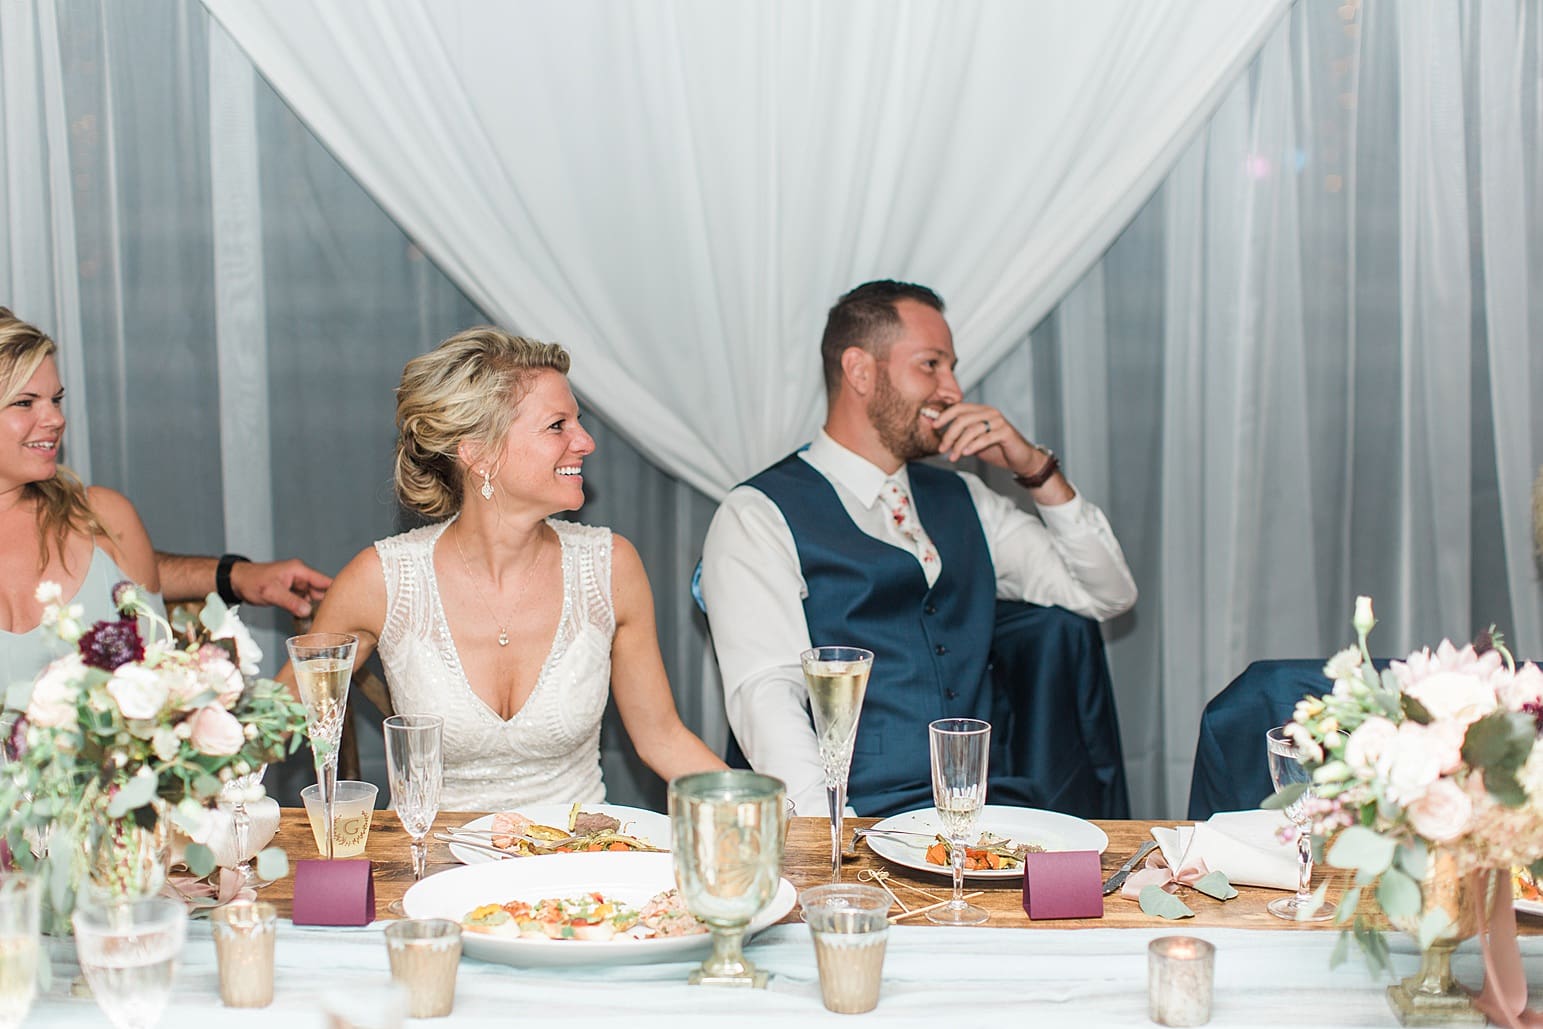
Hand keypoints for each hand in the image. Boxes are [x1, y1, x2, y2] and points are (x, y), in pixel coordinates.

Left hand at [229, 558, 332, 617]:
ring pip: (313, 597)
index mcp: (299, 571)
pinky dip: (306, 609)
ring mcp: (296, 584)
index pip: (324, 580)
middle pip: (321, 590)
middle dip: (327, 602)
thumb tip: (307, 611)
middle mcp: (300, 576)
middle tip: (335, 618)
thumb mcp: (271, 592)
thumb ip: (290, 601)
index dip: (336, 590)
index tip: (346, 603)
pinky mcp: (291, 592)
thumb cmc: (251, 581)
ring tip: (323, 620)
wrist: (236, 581)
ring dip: (316, 607)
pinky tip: (309, 619)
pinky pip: (304, 600)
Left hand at [929, 403, 1049, 477]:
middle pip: (962, 419)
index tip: (934, 426)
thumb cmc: (997, 449)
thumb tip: (940, 437)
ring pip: (972, 429)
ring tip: (953, 456)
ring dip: (959, 444)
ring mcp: (999, 421)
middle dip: (949, 435)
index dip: (944, 416)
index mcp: (981, 411)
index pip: (958, 408)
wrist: (1020, 459)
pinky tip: (966, 453)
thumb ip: (961, 436)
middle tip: (942, 448)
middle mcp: (989, 412)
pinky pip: (985, 437)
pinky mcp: (1006, 432)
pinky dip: (973, 445)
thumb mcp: (974, 441)